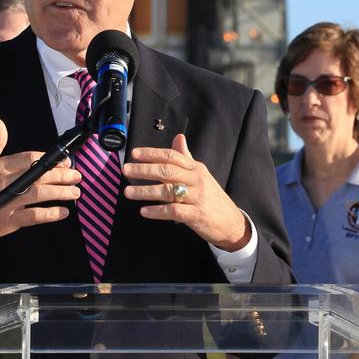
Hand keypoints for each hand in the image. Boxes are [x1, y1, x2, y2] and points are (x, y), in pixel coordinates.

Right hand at [0, 119, 80, 247]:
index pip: (30, 157)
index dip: (50, 159)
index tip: (64, 160)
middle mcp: (6, 182)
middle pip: (40, 174)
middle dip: (62, 174)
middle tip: (76, 175)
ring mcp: (9, 201)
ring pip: (40, 193)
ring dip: (61, 192)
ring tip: (75, 192)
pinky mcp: (9, 220)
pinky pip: (34, 216)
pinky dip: (50, 214)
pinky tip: (63, 212)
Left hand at [122, 133, 249, 249]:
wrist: (232, 221)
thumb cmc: (211, 196)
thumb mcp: (200, 174)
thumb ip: (186, 157)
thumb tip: (178, 137)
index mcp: (196, 168)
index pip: (172, 156)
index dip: (153, 153)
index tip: (135, 153)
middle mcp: (197, 180)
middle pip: (168, 171)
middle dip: (144, 170)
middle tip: (126, 170)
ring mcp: (197, 198)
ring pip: (168, 191)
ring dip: (146, 191)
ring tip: (128, 192)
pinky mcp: (197, 215)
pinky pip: (174, 211)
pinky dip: (158, 211)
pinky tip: (144, 211)